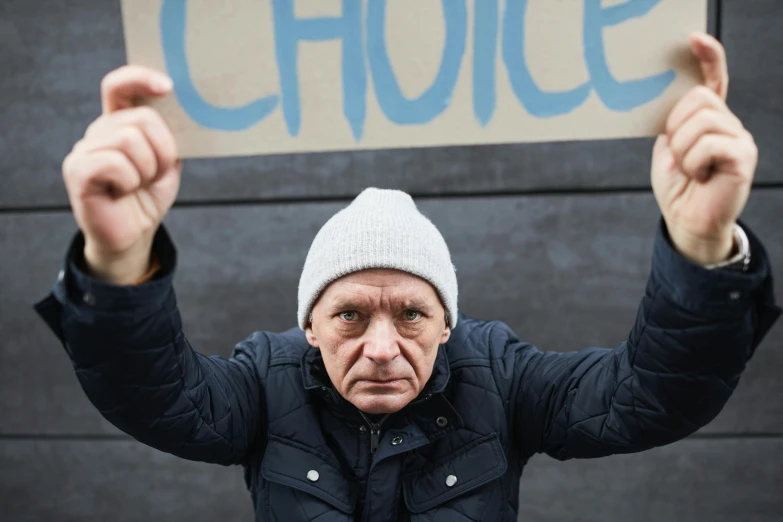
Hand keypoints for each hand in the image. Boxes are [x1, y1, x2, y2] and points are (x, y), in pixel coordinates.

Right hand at [62, 66, 180, 283]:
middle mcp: (98, 131)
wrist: (134, 234)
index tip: (168, 86)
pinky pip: (113, 163)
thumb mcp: (167, 161)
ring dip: (147, 169)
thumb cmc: (149, 195)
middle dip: (162, 150)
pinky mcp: (77, 171)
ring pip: (128, 139)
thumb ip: (169, 134)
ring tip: (138, 184)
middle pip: (139, 118)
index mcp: (118, 123)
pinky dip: (129, 181)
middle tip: (156, 173)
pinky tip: (122, 192)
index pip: (119, 86)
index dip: (140, 78)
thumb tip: (184, 109)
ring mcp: (84, 150)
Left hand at [651, 33, 757, 265]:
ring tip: (689, 169)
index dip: (709, 57)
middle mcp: (729, 124)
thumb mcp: (668, 149)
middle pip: (698, 98)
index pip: (714, 80)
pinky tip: (700, 177)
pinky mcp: (743, 156)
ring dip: (682, 149)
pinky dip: (693, 162)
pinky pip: (708, 143)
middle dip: (675, 127)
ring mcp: (740, 139)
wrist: (687, 221)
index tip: (694, 39)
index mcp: (710, 119)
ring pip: (701, 121)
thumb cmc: (678, 187)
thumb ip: (673, 124)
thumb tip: (667, 98)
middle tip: (678, 156)